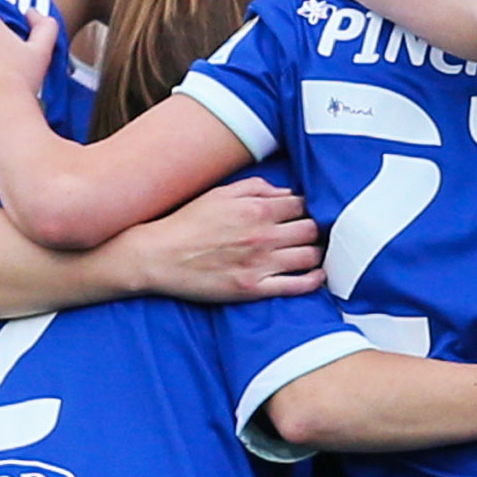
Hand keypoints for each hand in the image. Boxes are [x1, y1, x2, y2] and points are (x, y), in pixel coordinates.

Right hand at [126, 177, 325, 302]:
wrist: (157, 257)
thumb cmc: (187, 223)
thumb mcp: (220, 193)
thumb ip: (256, 187)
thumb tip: (286, 191)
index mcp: (257, 209)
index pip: (303, 204)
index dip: (308, 208)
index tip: (305, 214)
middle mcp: (263, 235)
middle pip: (312, 229)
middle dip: (316, 229)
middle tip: (313, 233)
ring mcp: (260, 263)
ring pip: (310, 256)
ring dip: (317, 253)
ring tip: (314, 252)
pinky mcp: (254, 288)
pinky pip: (297, 286)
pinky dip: (314, 280)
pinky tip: (318, 275)